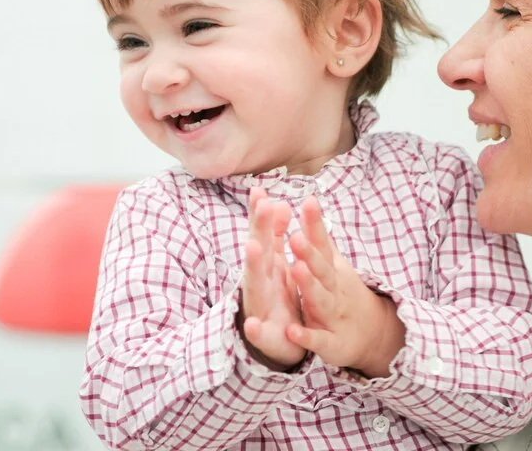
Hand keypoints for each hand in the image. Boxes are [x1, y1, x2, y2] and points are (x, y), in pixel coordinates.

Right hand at [239, 188, 305, 369]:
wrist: (279, 342)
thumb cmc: (276, 297)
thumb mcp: (277, 263)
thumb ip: (276, 235)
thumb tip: (277, 202)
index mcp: (267, 265)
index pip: (262, 234)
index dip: (261, 213)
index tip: (260, 189)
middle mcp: (259, 282)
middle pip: (258, 253)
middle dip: (259, 230)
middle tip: (262, 206)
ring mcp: (259, 307)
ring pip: (255, 285)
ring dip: (253, 267)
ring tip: (253, 247)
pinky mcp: (265, 336)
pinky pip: (259, 332)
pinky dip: (255, 329)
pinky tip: (252, 324)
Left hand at [285, 196, 404, 376]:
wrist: (373, 335)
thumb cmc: (344, 292)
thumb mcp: (334, 263)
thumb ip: (319, 235)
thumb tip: (310, 200)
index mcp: (332, 269)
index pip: (323, 243)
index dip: (315, 224)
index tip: (308, 201)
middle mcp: (334, 288)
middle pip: (322, 269)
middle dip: (309, 253)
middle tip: (295, 236)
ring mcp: (333, 315)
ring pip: (320, 299)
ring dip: (308, 286)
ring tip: (296, 269)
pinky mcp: (331, 343)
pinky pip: (318, 340)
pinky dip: (306, 336)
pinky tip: (292, 331)